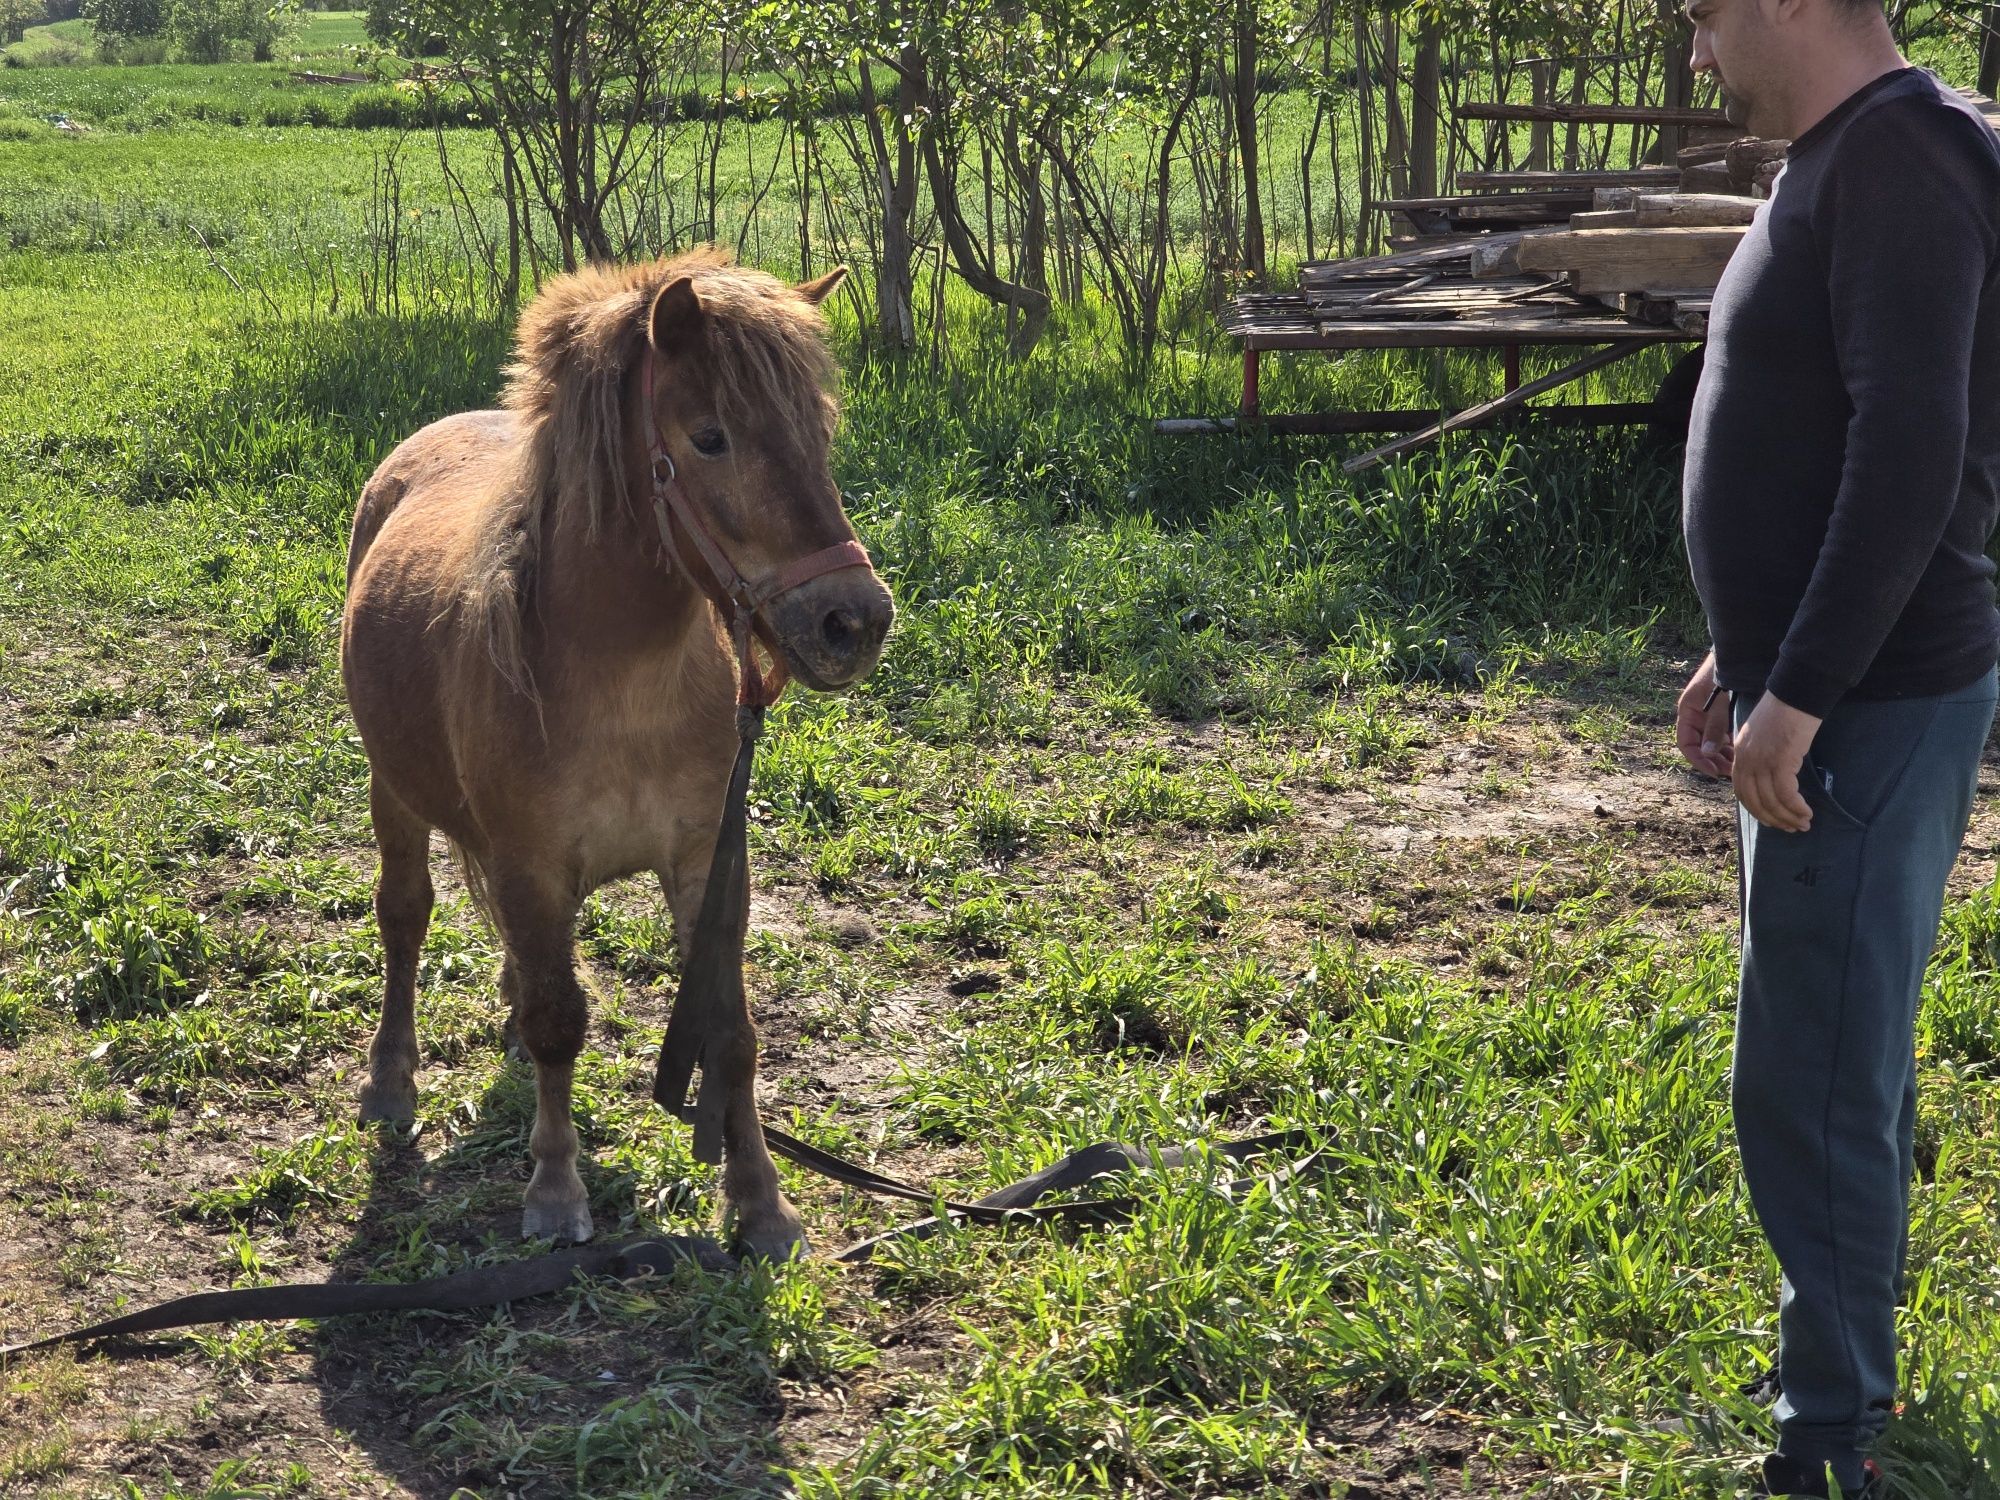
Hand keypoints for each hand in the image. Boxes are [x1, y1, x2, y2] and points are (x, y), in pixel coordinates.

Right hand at [1675, 651, 1734, 778]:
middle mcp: (1696, 715)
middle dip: (1711, 760)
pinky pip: (1722, 734)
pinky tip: (1741, 752)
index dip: (1697, 760)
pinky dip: (1730, 745)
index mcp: (1688, 710)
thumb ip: (1714, 726)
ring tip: (1736, 765)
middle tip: (1728, 772)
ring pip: (1711, 742)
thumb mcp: (1720, 701)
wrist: (1739, 653)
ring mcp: (1708, 714)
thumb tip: (1707, 754)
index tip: (1713, 771)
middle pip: (1699, 746)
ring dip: (1721, 755)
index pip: (1685, 743)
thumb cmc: (1726, 674)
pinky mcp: (1722, 713)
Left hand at [1731, 692, 1822, 832]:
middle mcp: (1746, 759)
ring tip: (1803, 824)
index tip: (1771, 820)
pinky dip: (1796, 807)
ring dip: (1788, 817)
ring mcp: (1761, 761)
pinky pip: (1786, 794)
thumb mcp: (1764, 735)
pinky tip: (1807, 813)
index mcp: (1740, 753)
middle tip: (1791, 828)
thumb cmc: (1785, 711)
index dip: (1756, 809)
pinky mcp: (1779, 760)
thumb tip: (1771, 777)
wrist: (1795, 692)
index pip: (1742, 791)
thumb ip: (1761, 755)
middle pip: (1755, 801)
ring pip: (1771, 801)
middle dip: (1773, 819)